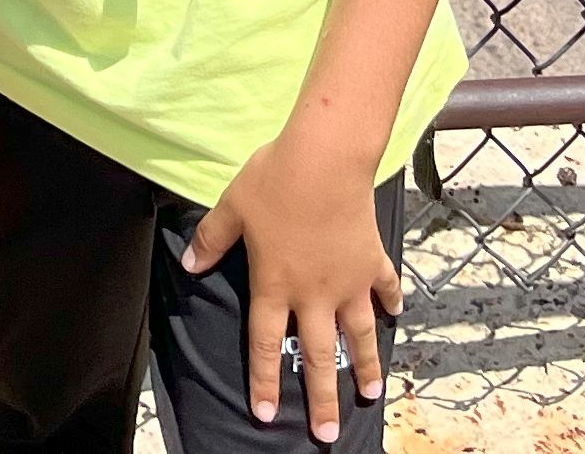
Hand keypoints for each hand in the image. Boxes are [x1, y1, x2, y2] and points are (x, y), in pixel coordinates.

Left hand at [184, 126, 400, 442]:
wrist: (325, 159)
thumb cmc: (273, 181)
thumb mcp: (232, 208)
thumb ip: (211, 241)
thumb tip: (189, 265)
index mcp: (275, 285)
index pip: (264, 345)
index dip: (264, 382)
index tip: (267, 414)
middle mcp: (314, 294)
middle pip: (317, 356)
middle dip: (322, 400)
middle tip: (327, 434)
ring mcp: (348, 281)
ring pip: (359, 336)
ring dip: (365, 367)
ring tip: (370, 394)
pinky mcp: (372, 261)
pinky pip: (384, 288)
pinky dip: (390, 302)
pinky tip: (395, 315)